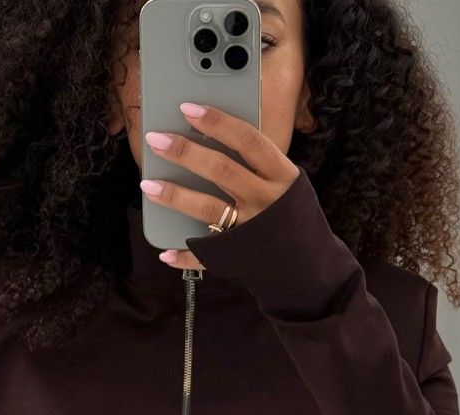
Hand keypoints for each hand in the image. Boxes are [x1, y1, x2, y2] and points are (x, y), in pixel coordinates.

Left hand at [140, 102, 299, 271]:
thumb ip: (255, 161)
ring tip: (148, 185)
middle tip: (155, 138)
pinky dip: (185, 255)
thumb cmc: (289, 210)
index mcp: (281, 174)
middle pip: (222, 170)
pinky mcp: (240, 257)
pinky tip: (165, 251)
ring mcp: (251, 230)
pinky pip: (207, 256)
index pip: (248, 140)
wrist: (310, 263)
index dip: (218, 122)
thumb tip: (209, 134)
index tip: (187, 107)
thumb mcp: (283, 180)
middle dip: (186, 152)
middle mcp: (266, 200)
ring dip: (176, 196)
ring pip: (209, 209)